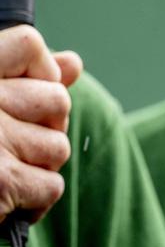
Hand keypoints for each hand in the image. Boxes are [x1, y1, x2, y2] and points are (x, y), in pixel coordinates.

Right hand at [0, 25, 82, 223]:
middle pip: (56, 99)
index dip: (40, 70)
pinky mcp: (0, 181)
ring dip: (37, 166)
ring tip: (0, 172)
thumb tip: (74, 64)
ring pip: (57, 146)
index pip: (27, 44)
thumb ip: (23, 75)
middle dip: (44, 126)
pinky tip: (6, 201)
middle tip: (9, 144)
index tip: (27, 92)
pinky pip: (51, 186)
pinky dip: (34, 201)